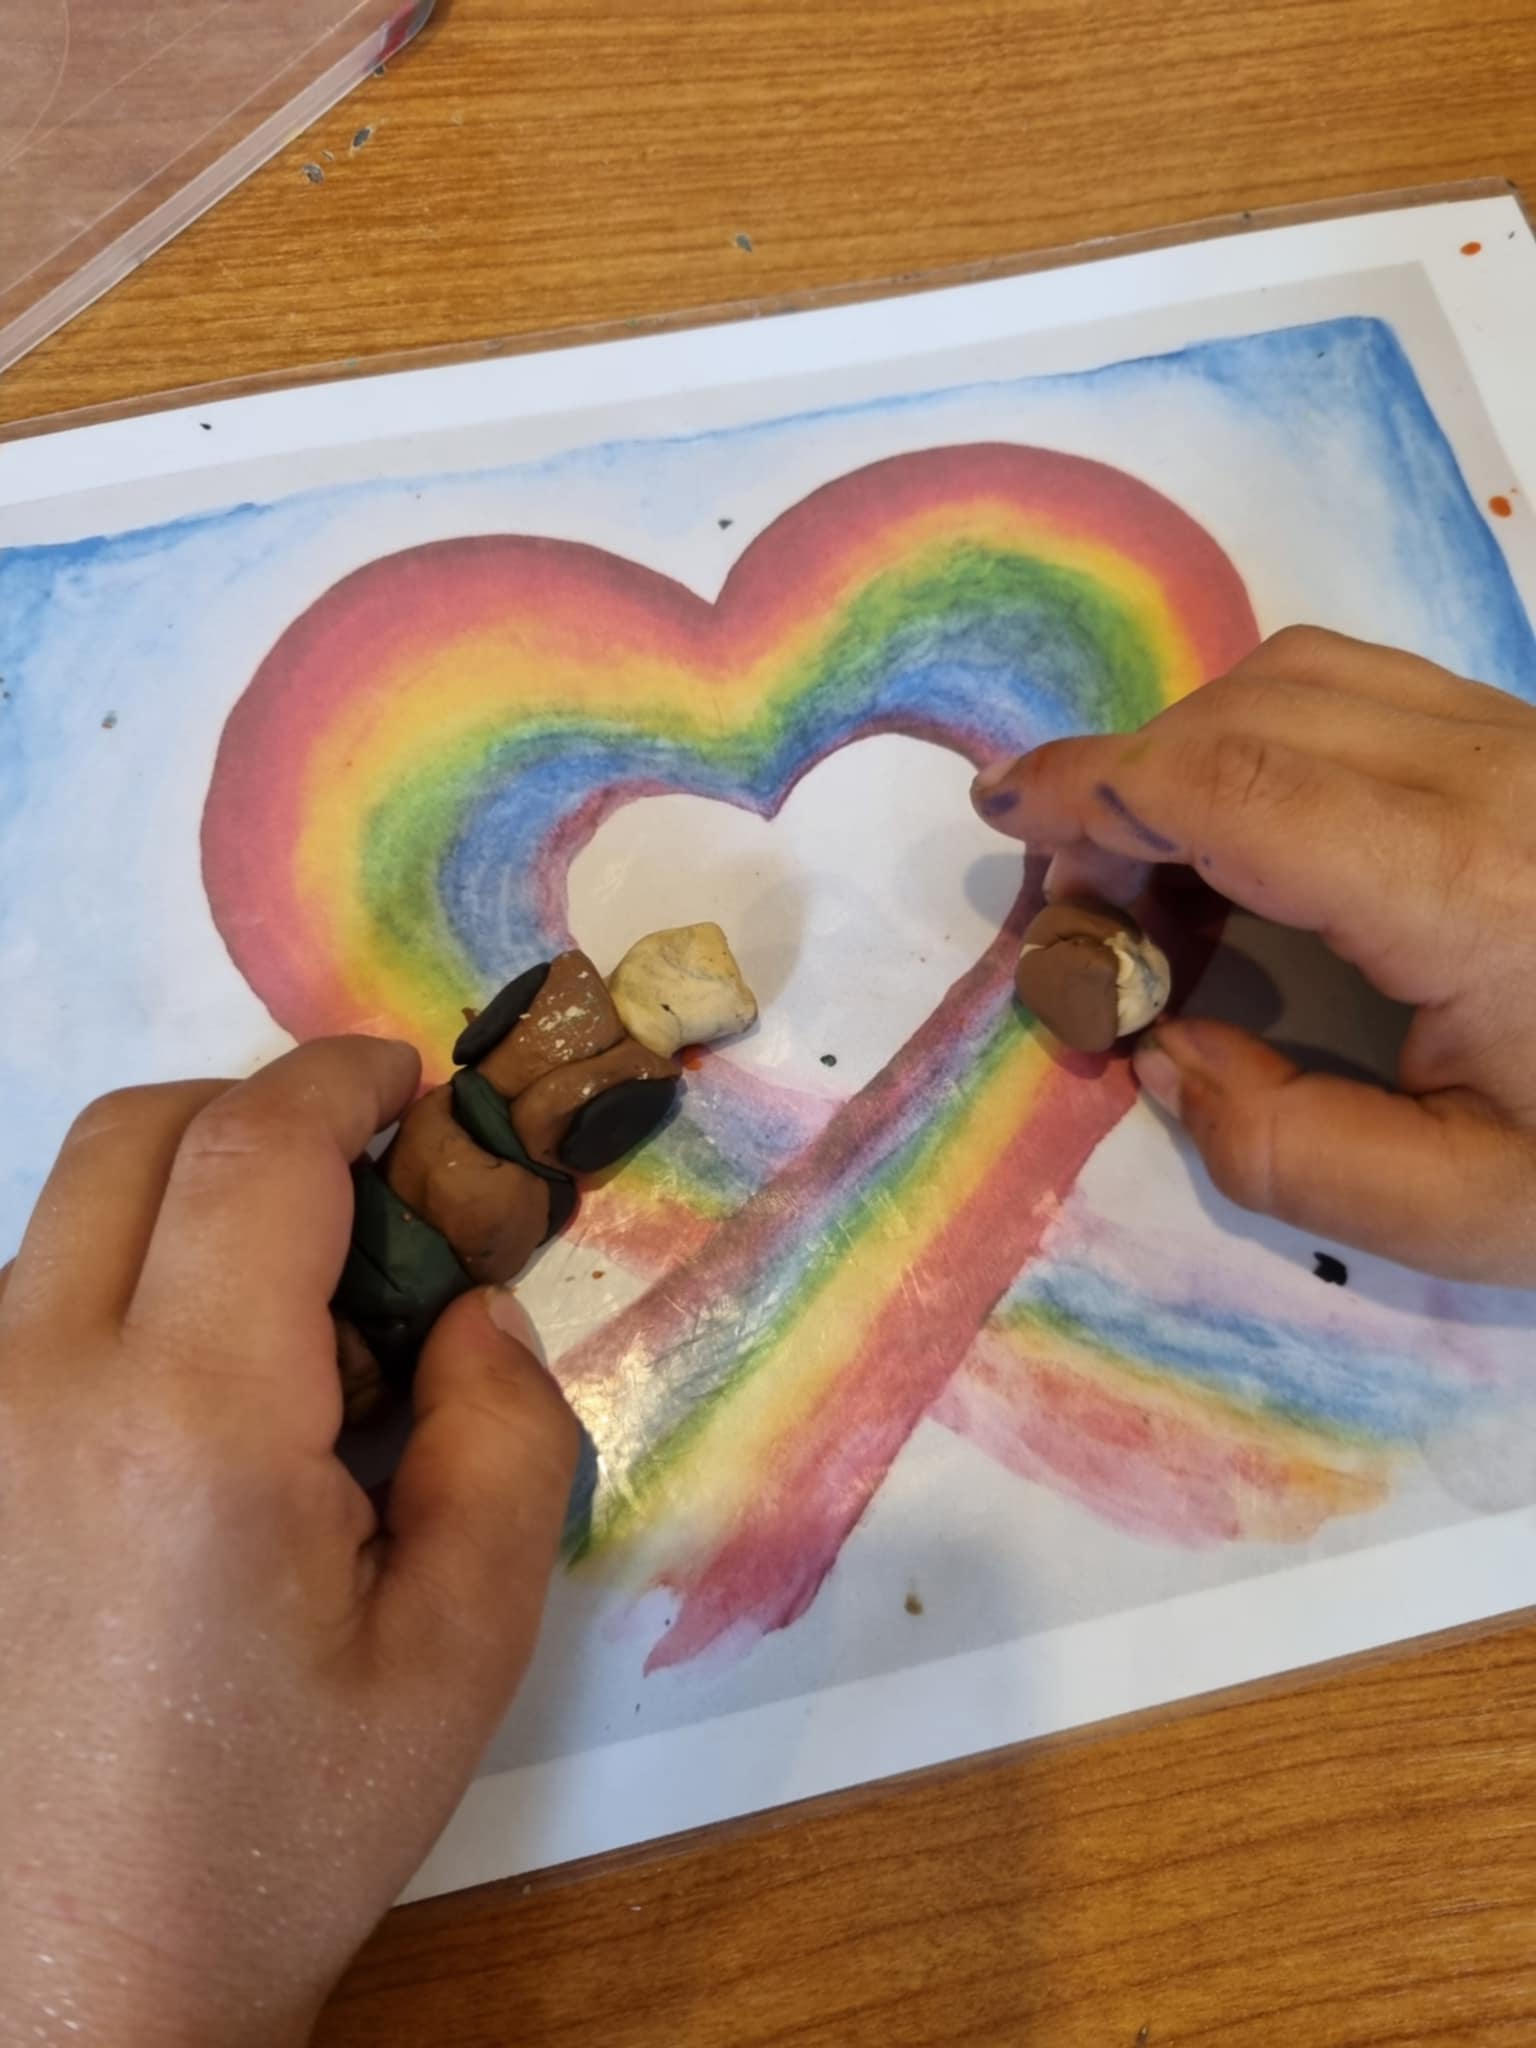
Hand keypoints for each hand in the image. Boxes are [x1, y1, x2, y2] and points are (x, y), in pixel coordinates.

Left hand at [0, 1040, 577, 2046]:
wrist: (67, 1990)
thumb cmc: (277, 1829)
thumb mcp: (462, 1652)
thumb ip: (506, 1442)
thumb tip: (472, 1311)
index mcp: (188, 1419)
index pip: (256, 1150)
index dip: (343, 1078)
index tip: (411, 1082)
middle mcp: (35, 1385)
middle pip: (135, 1136)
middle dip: (260, 1113)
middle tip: (366, 1191)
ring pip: (69, 1217)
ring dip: (188, 1204)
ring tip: (289, 1326)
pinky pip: (29, 1308)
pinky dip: (124, 1287)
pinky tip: (192, 1415)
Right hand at [971, 626, 1535, 1282]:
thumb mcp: (1468, 1212)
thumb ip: (1283, 1146)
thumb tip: (1164, 1052)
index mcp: (1467, 884)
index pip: (1232, 781)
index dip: (1095, 786)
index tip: (1005, 811)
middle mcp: (1498, 773)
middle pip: (1253, 706)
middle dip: (1129, 780)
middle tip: (1082, 899)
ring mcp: (1530, 742)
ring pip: (1312, 676)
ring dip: (1199, 749)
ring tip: (1159, 870)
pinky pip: (1374, 695)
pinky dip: (1273, 741)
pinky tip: (1261, 840)